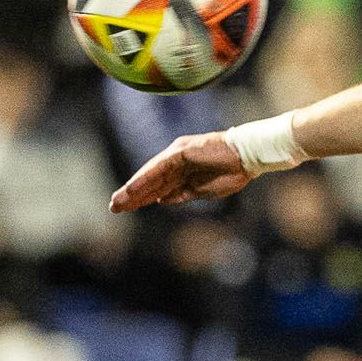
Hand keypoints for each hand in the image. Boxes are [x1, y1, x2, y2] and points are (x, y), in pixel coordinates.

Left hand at [111, 132, 251, 210]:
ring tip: (119, 201)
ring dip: (134, 188)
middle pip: (149, 180)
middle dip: (132, 195)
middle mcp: (175, 161)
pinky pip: (159, 167)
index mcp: (182, 170)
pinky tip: (133, 188)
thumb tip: (163, 200)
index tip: (127, 208)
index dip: (142, 197)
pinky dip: (146, 178)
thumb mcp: (202, 191)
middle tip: (114, 207)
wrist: (247, 157)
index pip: (157, 186)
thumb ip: (182, 194)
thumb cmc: (231, 173)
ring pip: (150, 174)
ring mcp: (176, 155)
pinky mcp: (181, 152)